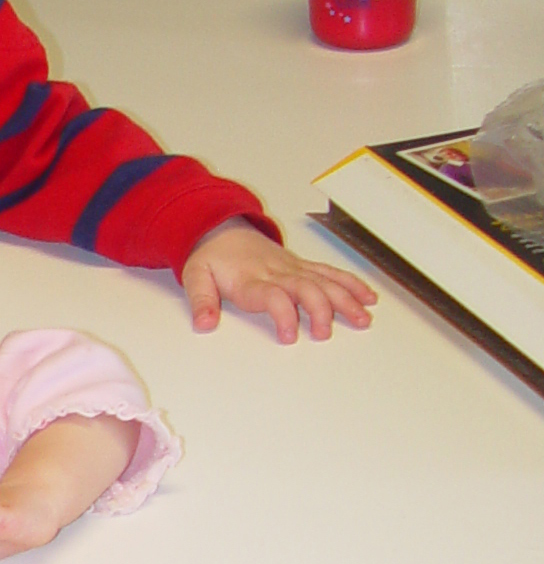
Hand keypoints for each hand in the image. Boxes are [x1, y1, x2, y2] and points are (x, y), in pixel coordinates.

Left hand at [182, 221, 375, 340]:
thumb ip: (200, 300)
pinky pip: (329, 273)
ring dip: (345, 299)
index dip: (284, 314)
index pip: (273, 295)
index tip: (289, 335)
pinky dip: (350, 284)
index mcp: (251, 279)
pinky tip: (367, 298)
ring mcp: (292, 268)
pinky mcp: (301, 266)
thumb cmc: (211, 256)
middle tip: (325, 333)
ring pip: (324, 281)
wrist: (220, 227)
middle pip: (305, 288)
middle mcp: (276, 272)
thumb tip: (204, 324)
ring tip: (362, 319)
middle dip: (320, 310)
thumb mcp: (195, 276)